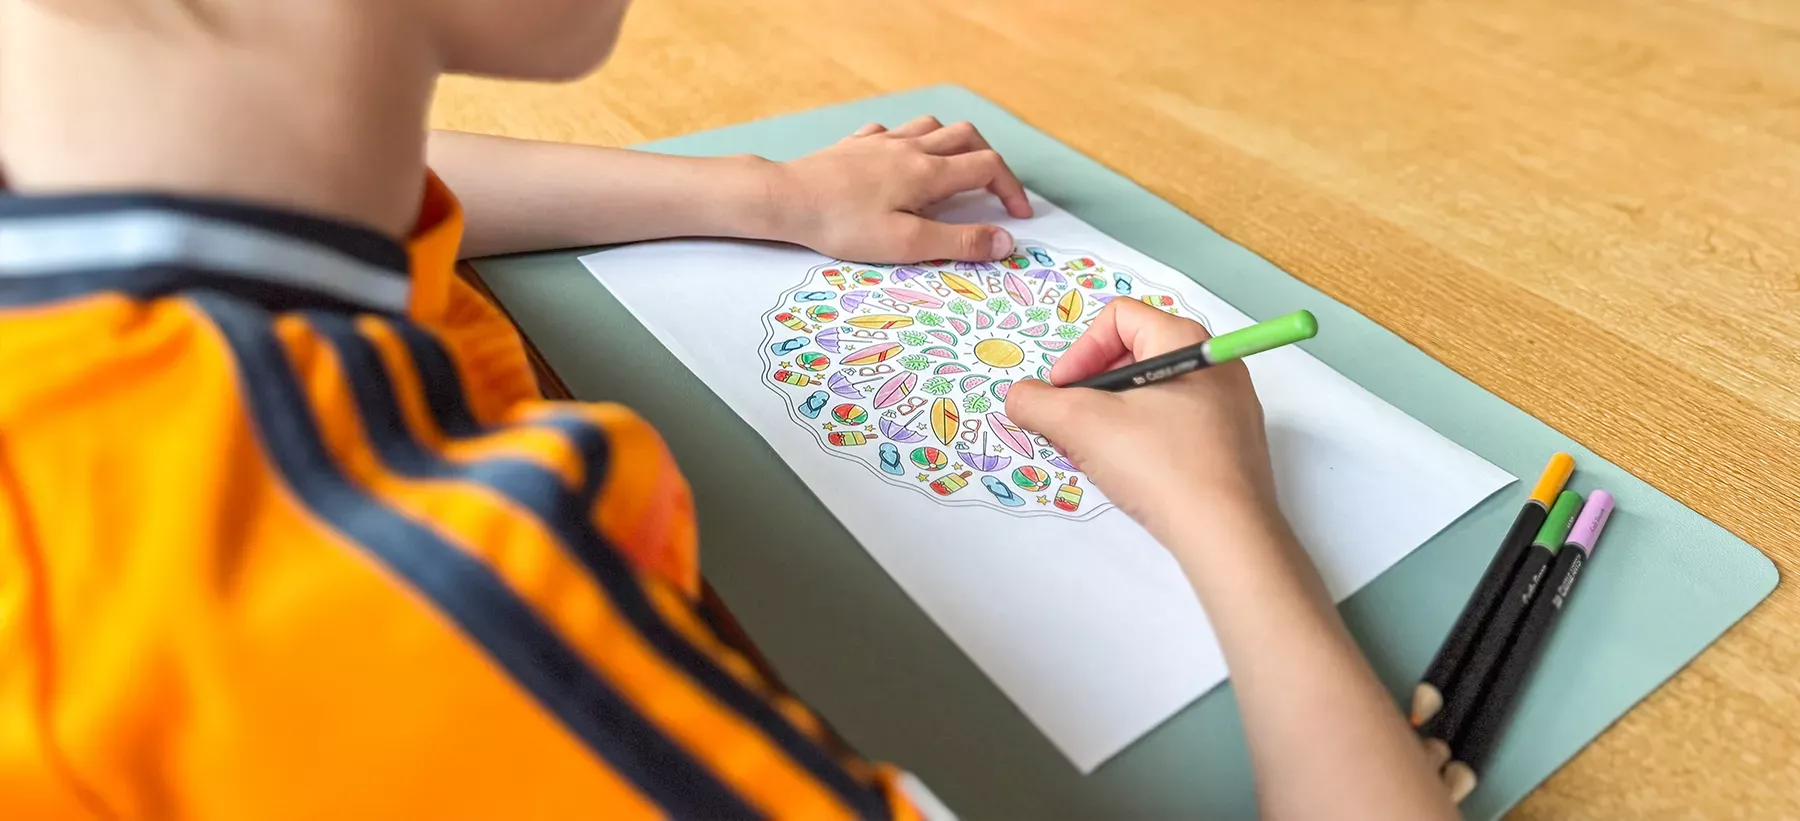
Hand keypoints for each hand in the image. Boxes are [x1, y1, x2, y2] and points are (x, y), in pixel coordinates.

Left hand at [766, 116, 1033, 262]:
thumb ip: (959, 242)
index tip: (1019, 216)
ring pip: (932, 126)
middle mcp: (911, 147)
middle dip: (989, 160)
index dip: (1011, 189)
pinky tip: (900, 160)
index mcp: (928, 172)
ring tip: (952, 172)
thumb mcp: (907, 244)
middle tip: (992, 191)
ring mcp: (882, 141)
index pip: (988, 166)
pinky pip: (892, 131)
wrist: (787, 198)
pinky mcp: (855, 144)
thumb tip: (1005, 242)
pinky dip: (910, 141)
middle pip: (966, 136)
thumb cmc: (844, 226)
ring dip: (953, 144)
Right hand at [1005, 299, 1277, 540]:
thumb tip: (1019, 398)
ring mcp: (1228, 409)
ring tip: (1097, 457)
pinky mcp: (1230, 448)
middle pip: (1133, 356)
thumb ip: (1037, 403)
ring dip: (1111, 421)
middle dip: (1091, 391)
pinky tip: (1130, 477)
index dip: (1080, 351)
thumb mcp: (1081, 426)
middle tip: (1072, 429)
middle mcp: (1214, 367)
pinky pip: (1173, 429)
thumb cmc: (1163, 467)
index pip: (1118, 317)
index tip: (1063, 394)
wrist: (1227, 536)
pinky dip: (1141, 444)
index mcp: (1186, 342)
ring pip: (1150, 397)